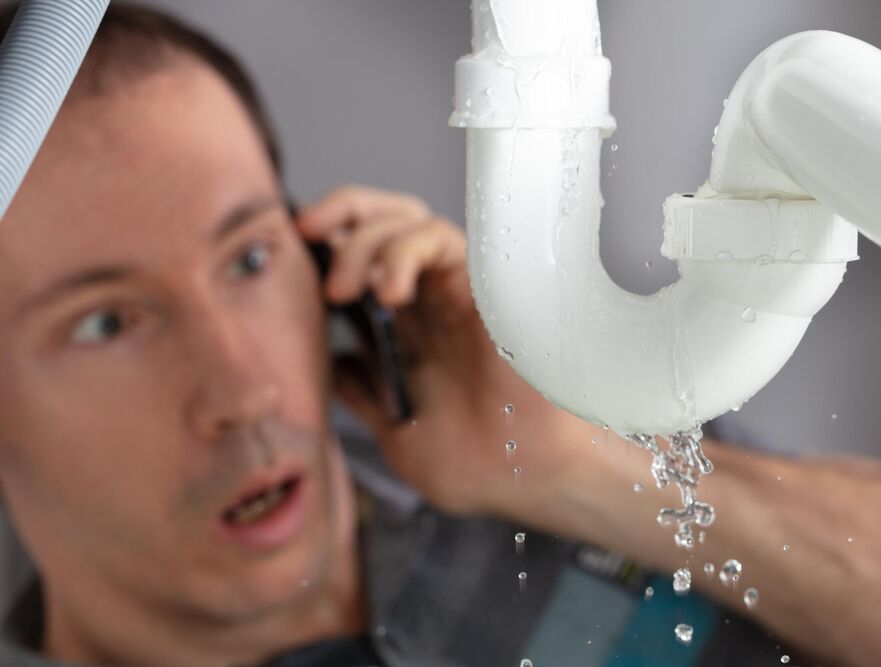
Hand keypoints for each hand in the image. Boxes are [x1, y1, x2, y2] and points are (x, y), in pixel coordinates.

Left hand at [296, 185, 599, 514]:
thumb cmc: (476, 463)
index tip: (288, 257)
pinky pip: (440, 239)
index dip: (325, 247)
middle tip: (304, 237)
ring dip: (364, 240)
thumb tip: (328, 365)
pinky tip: (390, 290)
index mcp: (407, 330)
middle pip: (382, 220)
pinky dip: (404, 250)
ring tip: (348, 290)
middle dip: (338, 212)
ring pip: (407, 220)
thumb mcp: (395, 432)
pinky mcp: (484, 284)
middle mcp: (429, 302)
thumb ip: (362, 395)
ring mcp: (456, 291)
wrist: (523, 478)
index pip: (362, 260)